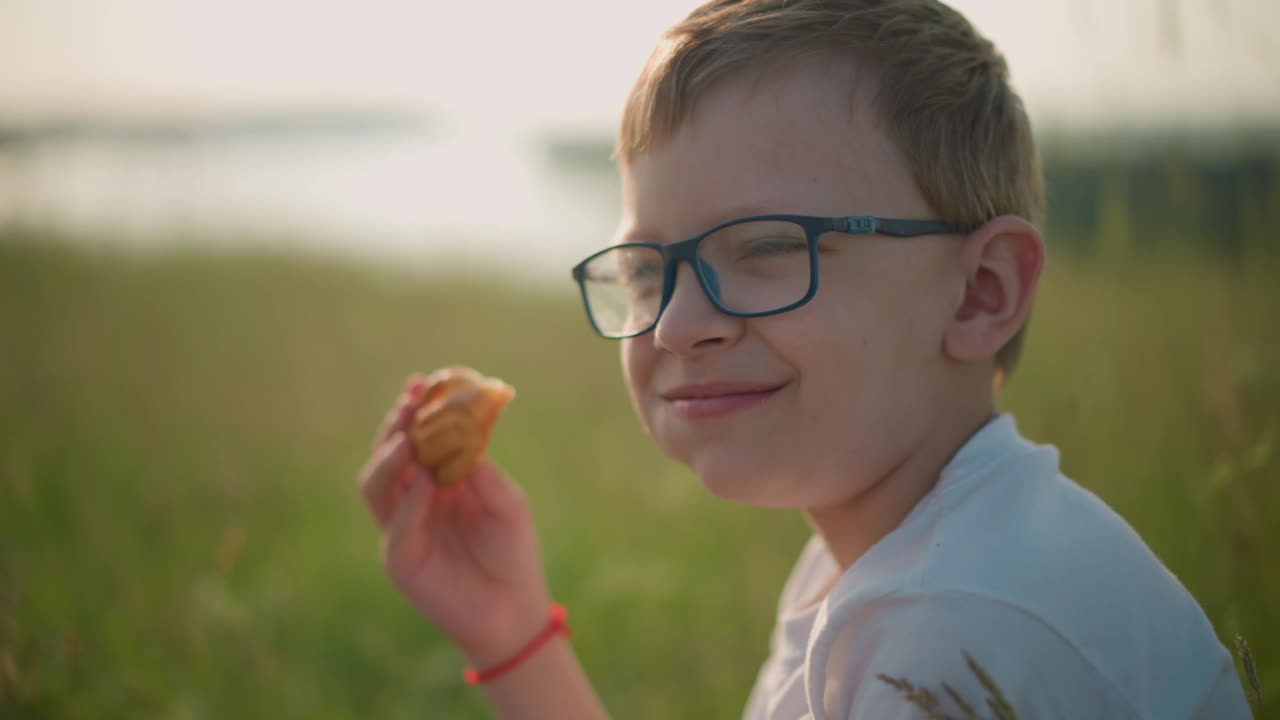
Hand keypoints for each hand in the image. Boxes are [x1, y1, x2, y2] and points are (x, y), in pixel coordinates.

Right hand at [358, 376, 553, 665]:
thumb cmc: (512, 552)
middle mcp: (412, 501)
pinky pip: (396, 524)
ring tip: (411, 436)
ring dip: (391, 457)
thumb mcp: (506, 501)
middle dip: (397, 424)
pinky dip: (410, 500)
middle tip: (413, 400)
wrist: (514, 611)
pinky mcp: (401, 560)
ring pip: (375, 484)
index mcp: (436, 482)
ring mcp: (401, 530)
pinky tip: (429, 480)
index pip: (414, 439)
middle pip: (387, 455)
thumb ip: (479, 469)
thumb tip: (458, 431)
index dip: (415, 411)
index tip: (424, 381)